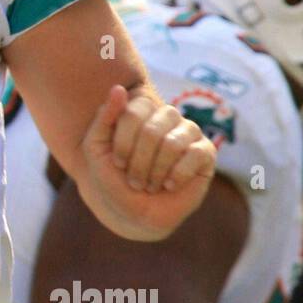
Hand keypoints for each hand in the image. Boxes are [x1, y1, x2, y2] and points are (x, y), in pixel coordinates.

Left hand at [80, 84, 216, 238]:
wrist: (134, 213)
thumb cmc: (113, 178)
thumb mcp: (96, 149)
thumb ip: (103, 119)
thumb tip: (118, 89)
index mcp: (142, 110)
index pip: (133, 113)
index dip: (123, 144)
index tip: (117, 163)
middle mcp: (167, 116)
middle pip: (151, 131)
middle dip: (138, 162)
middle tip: (134, 181)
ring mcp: (188, 132)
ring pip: (172, 143)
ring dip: (155, 172)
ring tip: (150, 185)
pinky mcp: (206, 152)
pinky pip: (195, 154)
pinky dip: (177, 175)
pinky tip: (169, 185)